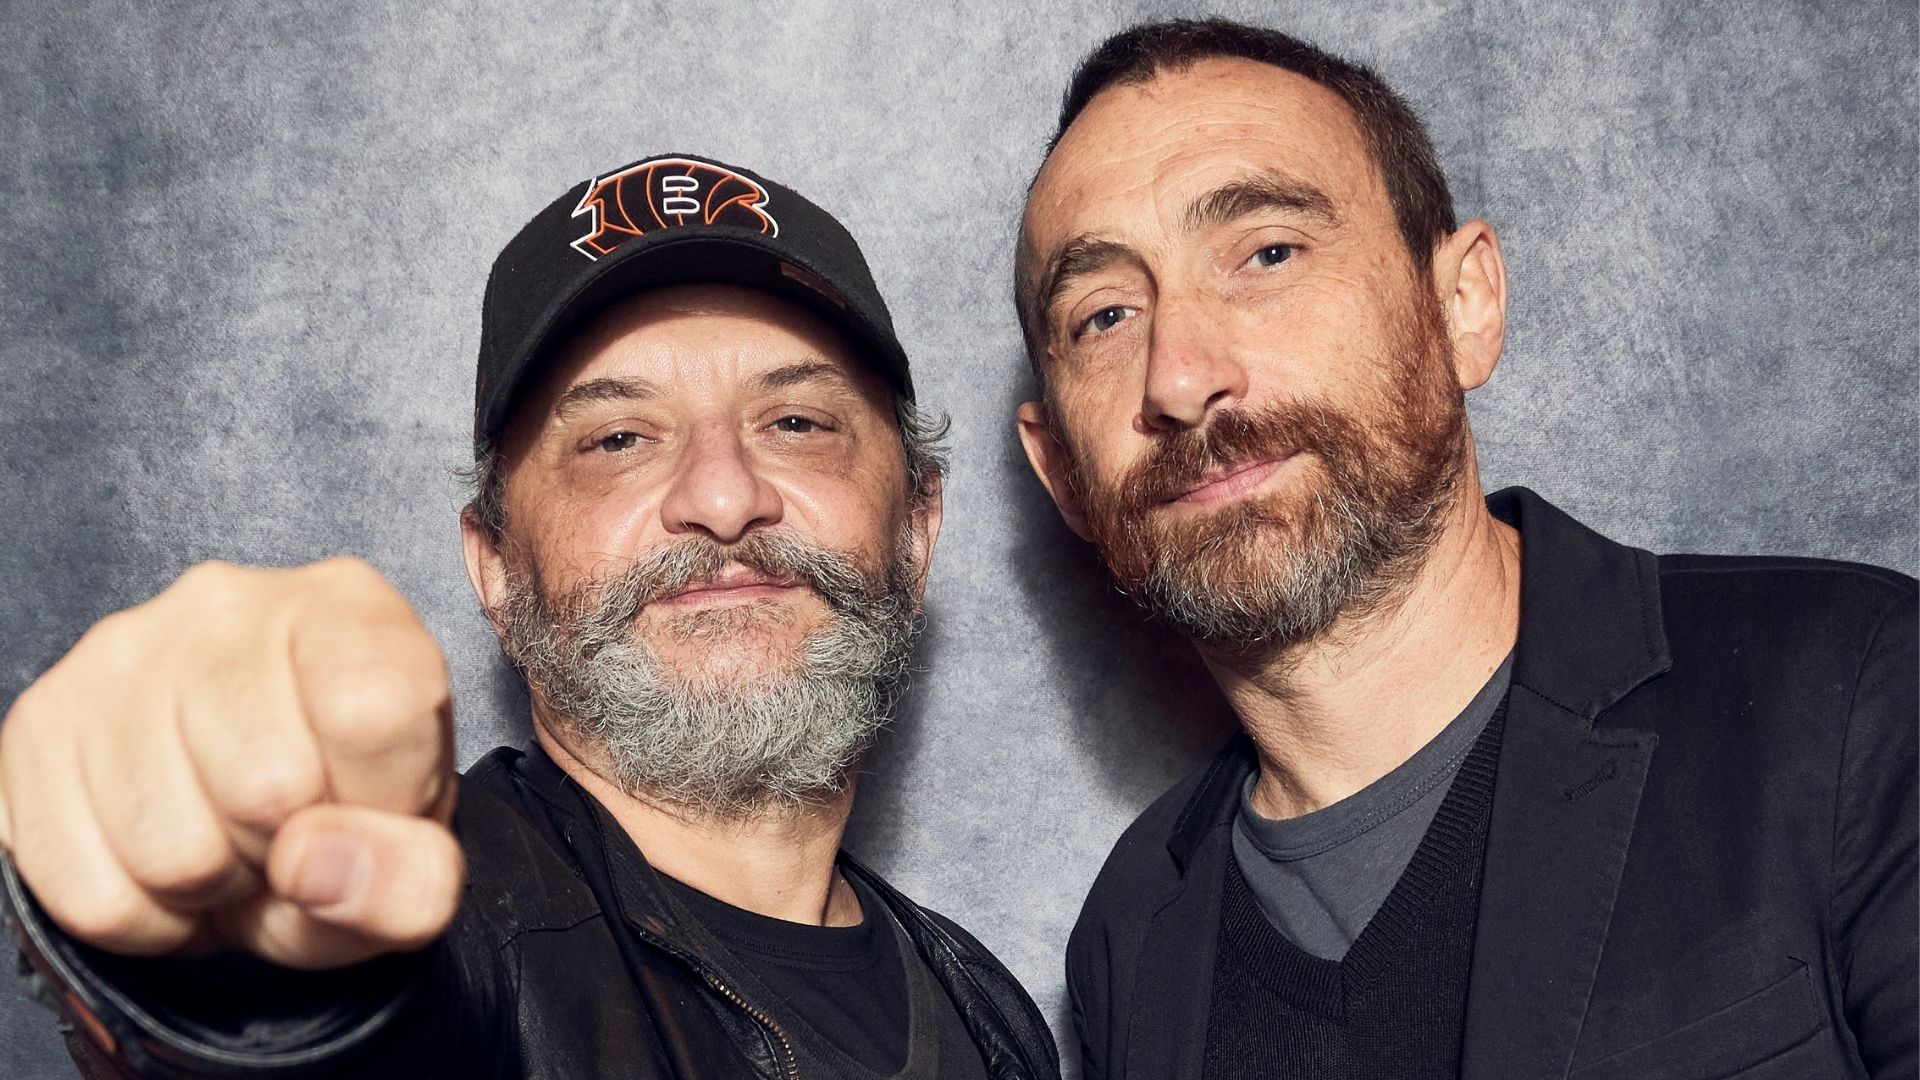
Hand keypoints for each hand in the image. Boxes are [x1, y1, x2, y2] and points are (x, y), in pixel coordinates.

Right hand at [0, 558, 462, 969]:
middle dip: (290, 853)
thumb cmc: (349, 813)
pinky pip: (88, 892)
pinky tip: (171, 870)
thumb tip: (309, 862)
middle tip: (293, 834)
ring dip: (213, 891)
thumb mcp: (420, 858)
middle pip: (266, 787)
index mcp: (350, 609)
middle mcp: (227, 605)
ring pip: (169, 851)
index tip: (372, 807)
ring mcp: (118, 657)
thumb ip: (411, 877)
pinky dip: (142, 919)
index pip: (376, 708)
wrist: (255, 814)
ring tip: (235, 846)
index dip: (380, 802)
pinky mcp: (37, 727)